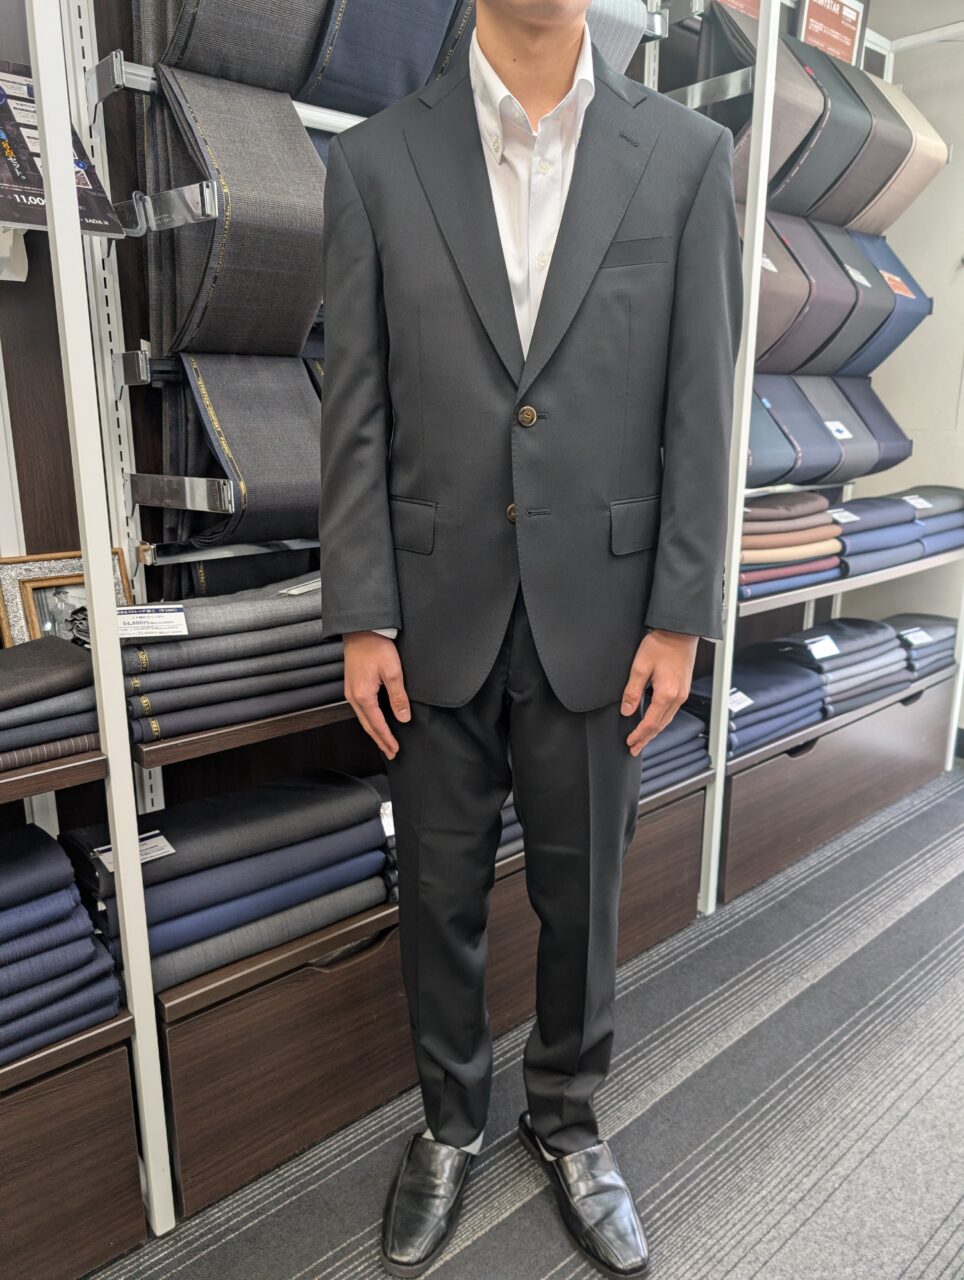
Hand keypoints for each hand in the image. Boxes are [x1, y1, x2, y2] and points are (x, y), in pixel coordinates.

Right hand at [343, 631, 410, 758]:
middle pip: (367, 725)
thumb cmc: (376, 646)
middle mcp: (353, 696)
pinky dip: (369, 720)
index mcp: (363, 696)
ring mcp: (350, 691)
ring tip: (384, 742)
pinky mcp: (352, 685)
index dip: (387, 738)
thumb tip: (403, 717)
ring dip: (374, 731)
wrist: (361, 629)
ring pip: (363, 718)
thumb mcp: (393, 672)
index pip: (377, 724)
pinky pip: (361, 709)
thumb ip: (398, 697)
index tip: (394, 749)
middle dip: (379, 740)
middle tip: (390, 752)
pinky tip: (375, 721)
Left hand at [621, 629, 698, 756]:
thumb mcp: (640, 667)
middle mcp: (677, 697)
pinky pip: (672, 711)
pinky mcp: (683, 688)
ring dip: (654, 731)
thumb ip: (632, 691)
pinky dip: (662, 720)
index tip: (630, 742)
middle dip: (646, 738)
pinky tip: (655, 721)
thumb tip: (626, 710)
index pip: (650, 723)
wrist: (680, 631)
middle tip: (635, 748)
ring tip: (643, 739)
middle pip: (660, 725)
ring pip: (667, 719)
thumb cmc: (661, 644)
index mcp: (666, 694)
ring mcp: (683, 693)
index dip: (639, 735)